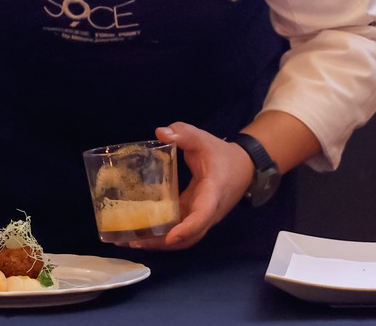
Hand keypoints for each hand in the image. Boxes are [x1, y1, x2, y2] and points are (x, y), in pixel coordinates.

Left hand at [122, 122, 252, 250]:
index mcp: (213, 193)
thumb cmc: (221, 155)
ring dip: (160, 243)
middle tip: (135, 242)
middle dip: (163, 243)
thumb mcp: (203, 140)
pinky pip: (182, 232)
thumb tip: (160, 132)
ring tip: (131, 241)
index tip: (171, 236)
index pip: (203, 215)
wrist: (243, 167)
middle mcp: (210, 212)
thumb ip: (184, 134)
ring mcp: (204, 218)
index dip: (188, 227)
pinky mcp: (197, 218)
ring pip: (185, 239)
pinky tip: (142, 233)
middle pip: (190, 237)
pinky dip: (163, 236)